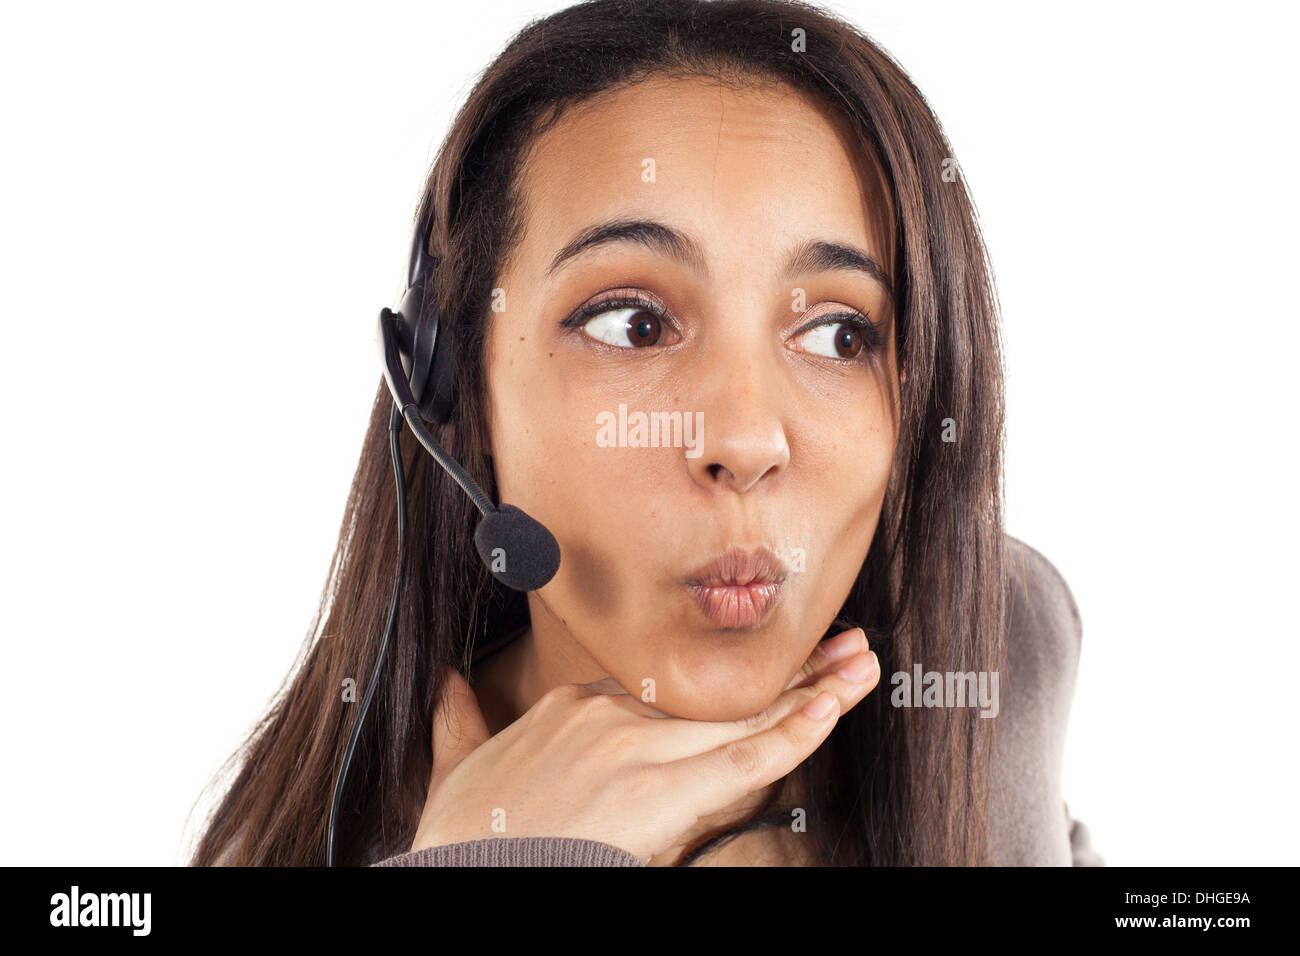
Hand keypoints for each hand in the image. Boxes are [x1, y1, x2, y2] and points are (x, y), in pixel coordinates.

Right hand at [408, 626, 880, 862]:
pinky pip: (741, 760)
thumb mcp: (456, 767)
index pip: (671, 694)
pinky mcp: (657, 793)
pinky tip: (829, 712)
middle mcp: (610, 716)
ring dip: (811, 691)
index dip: (729, 689)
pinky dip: (790, 734)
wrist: (457, 868)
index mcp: (575, 707)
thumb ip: (462, 721)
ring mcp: (636, 749)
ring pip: (742, 718)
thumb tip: (450, 685)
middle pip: (718, 694)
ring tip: (860, 668)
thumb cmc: (462, 836)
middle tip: (844, 649)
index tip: (768, 677)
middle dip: (789, 672)